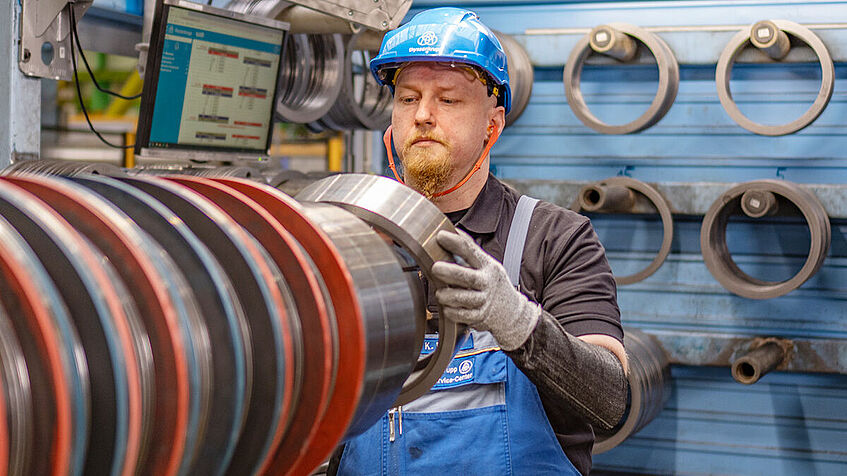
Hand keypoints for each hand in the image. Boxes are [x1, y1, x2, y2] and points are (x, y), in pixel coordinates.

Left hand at [431, 229, 540, 350]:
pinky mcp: (480, 316)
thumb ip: (470, 252)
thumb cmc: (493, 284)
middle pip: (468, 277)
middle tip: (436, 268)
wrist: (511, 312)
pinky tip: (447, 307)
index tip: (440, 236)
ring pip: (464, 298)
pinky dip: (452, 312)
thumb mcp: (487, 265)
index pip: (471, 250)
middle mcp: (487, 282)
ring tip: (440, 293)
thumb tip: (453, 232)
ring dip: (448, 295)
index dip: (455, 242)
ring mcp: (484, 300)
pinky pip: (462, 316)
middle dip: (450, 271)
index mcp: (487, 266)